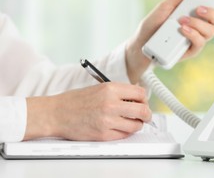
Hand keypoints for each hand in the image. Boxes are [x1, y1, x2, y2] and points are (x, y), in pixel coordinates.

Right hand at [24, 83, 151, 140]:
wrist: (56, 113)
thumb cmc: (76, 101)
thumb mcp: (100, 88)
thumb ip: (119, 92)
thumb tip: (138, 98)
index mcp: (110, 89)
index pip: (140, 93)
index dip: (144, 99)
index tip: (143, 102)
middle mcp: (111, 104)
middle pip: (142, 110)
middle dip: (146, 114)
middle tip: (145, 115)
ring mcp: (107, 120)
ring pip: (136, 125)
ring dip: (137, 124)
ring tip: (131, 122)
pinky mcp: (103, 134)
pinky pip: (124, 135)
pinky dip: (125, 132)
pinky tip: (120, 127)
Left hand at [125, 0, 213, 82]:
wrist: (141, 44)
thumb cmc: (153, 25)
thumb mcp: (165, 5)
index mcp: (196, 12)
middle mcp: (200, 25)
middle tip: (200, 8)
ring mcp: (197, 38)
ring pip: (211, 32)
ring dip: (198, 24)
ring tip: (182, 21)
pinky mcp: (191, 50)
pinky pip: (200, 43)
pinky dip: (193, 35)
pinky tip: (183, 30)